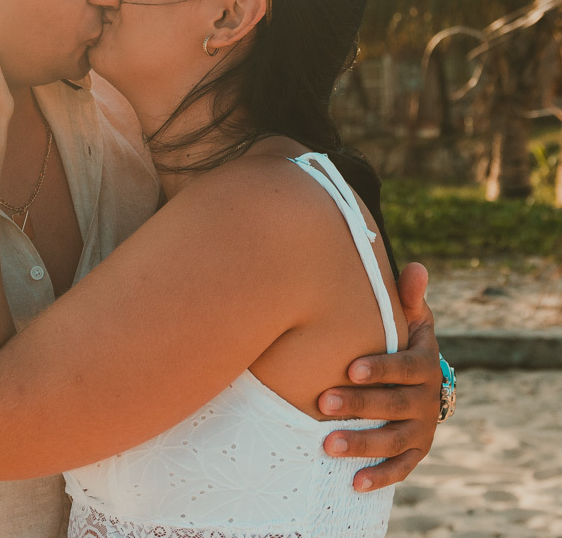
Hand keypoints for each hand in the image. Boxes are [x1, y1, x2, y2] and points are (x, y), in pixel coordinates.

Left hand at [318, 262, 441, 490]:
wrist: (419, 379)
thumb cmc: (400, 340)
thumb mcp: (409, 318)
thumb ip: (407, 298)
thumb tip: (417, 268)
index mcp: (424, 364)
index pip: (405, 367)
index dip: (380, 369)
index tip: (349, 368)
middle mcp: (427, 398)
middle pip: (394, 405)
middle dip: (360, 405)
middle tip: (323, 403)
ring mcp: (421, 427)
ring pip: (394, 440)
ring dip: (362, 445)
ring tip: (326, 445)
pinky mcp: (415, 451)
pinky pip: (401, 468)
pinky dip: (380, 477)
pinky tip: (352, 483)